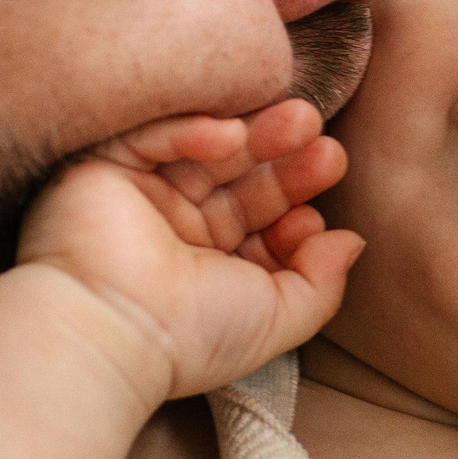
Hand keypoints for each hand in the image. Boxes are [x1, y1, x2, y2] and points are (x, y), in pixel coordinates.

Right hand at [13, 100, 364, 401]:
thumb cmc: (191, 336)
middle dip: (284, 158)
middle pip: (240, 177)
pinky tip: (231, 136)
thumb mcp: (278, 317)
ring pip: (205, 150)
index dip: (295, 206)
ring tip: (301, 122)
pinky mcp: (105, 168)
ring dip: (254, 133)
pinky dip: (193, 131)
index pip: (261, 218)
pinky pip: (153, 136)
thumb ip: (321, 283)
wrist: (112, 330)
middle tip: (323, 141)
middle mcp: (177, 227)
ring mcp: (143, 195)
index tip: (314, 216)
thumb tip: (352, 241)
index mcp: (212, 263)